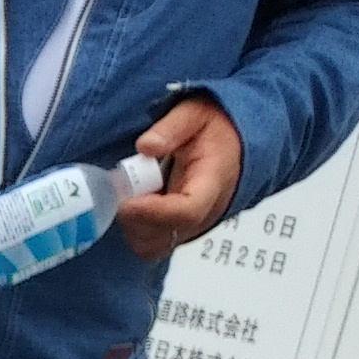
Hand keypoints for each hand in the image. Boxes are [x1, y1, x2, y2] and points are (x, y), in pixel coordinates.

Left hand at [117, 95, 242, 259]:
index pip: (187, 211)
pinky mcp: (181, 231)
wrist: (236, 138)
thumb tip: (146, 146)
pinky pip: (152, 244)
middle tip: (123, 190)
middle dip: (135, 218)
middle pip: (165, 235)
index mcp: (214, 180)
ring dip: (133, 225)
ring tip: (131, 193)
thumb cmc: (215, 126)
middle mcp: (207, 210)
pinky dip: (136, 229)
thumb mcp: (195, 113)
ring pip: (155, 246)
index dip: (152, 212)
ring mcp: (194, 225)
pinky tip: (136, 203)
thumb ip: (172, 128)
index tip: (126, 201)